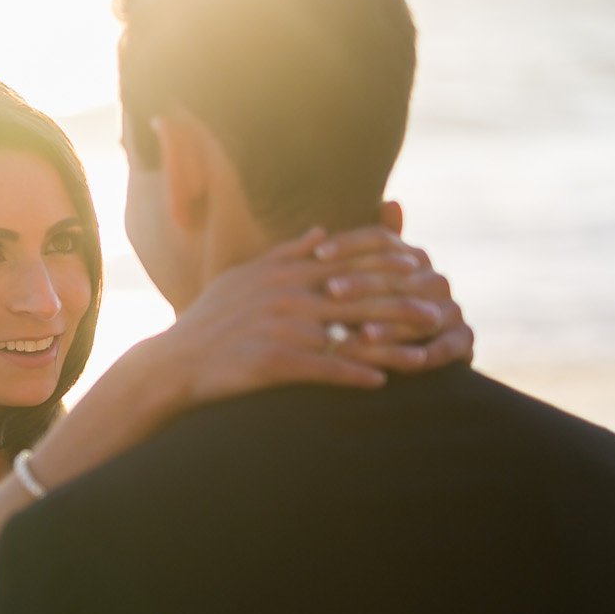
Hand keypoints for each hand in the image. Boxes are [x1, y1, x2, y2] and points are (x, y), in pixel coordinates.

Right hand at [159, 221, 471, 403]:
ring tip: (426, 354)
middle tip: (441, 311)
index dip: (386, 261)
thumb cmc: (207, 321)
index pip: (345, 258)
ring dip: (393, 345)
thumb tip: (321, 231)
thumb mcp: (243, 276)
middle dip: (404, 302)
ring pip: (349, 333)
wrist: (173, 362)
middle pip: (359, 294)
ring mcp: (281, 328)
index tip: (419, 264)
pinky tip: (382, 383)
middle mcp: (287, 294)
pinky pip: (323, 368)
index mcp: (283, 271)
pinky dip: (354, 374)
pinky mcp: (273, 362)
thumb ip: (286, 251)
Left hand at [313, 219, 472, 371]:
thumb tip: (391, 201)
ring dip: (390, 326)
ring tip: (362, 334)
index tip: (318, 253)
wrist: (414, 355)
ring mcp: (451, 309)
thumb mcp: (365, 279)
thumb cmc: (375, 311)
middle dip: (362, 285)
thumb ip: (366, 248)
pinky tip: (404, 363)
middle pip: (397, 277)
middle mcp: (435, 279)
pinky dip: (425, 356)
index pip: (382, 241)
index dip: (350, 244)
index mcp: (412, 258)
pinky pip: (446, 348)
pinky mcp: (464, 341)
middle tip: (331, 291)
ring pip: (419, 314)